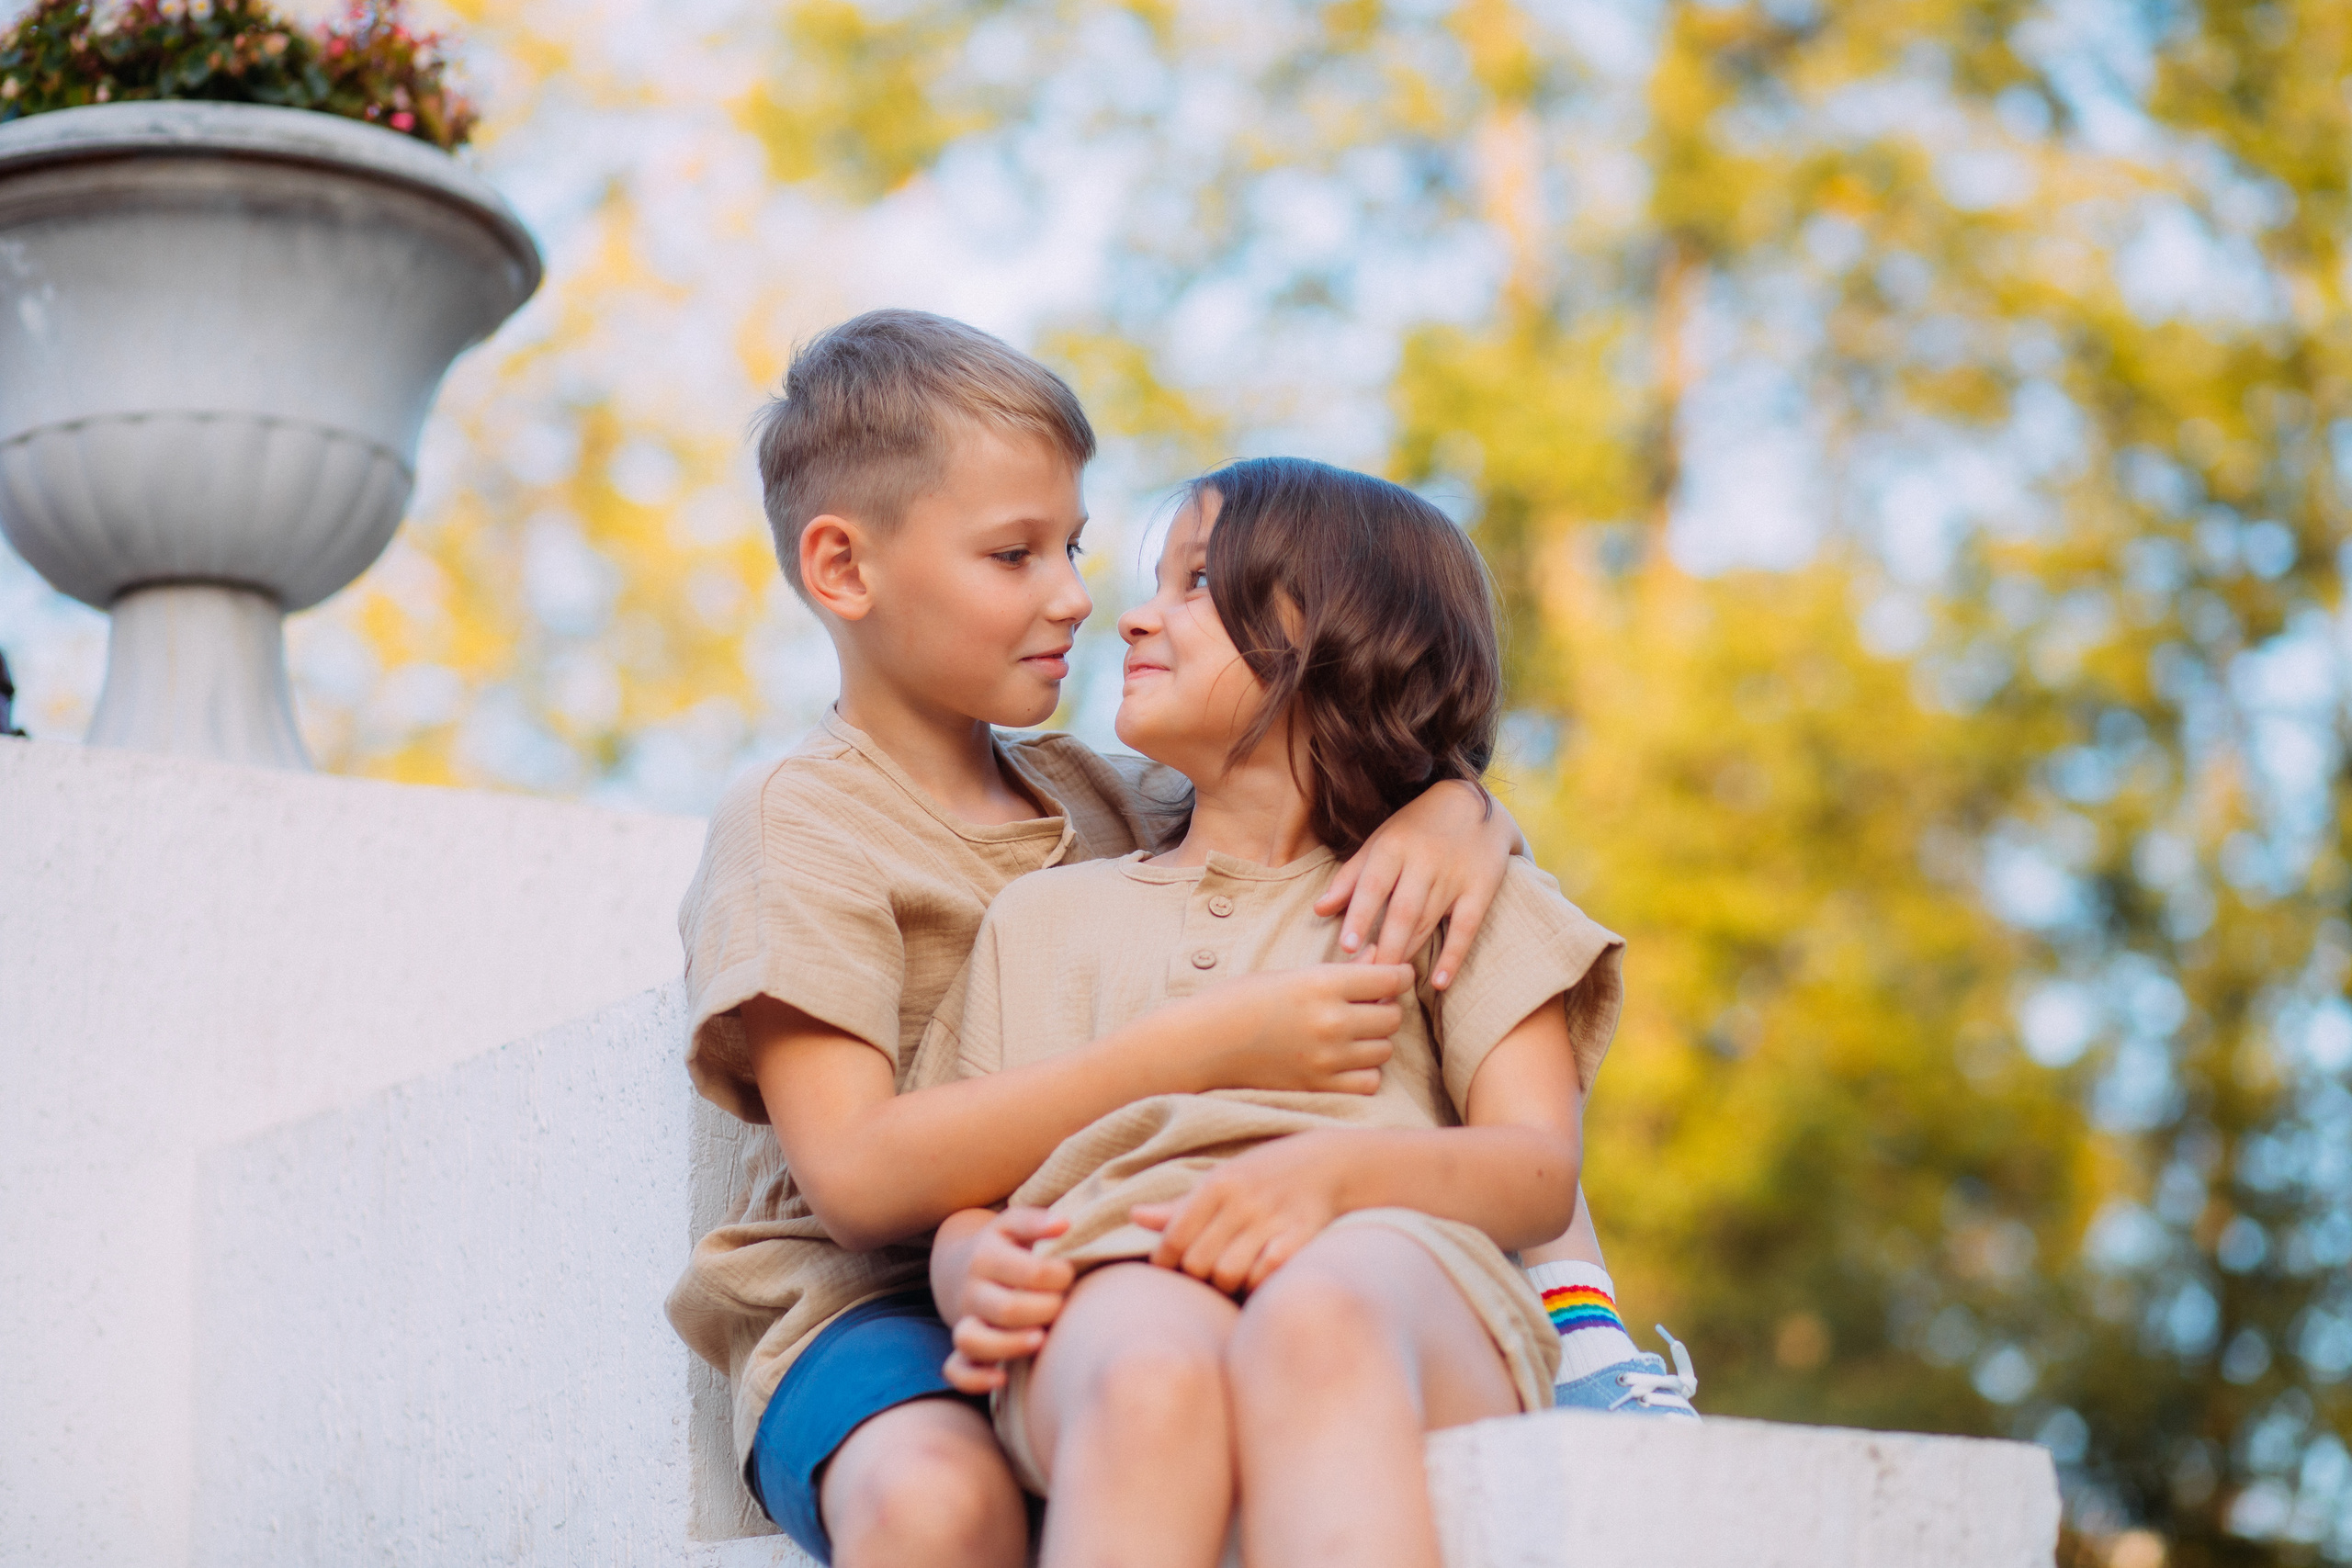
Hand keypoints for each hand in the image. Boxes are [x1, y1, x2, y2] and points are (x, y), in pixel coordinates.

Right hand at [942, 1208, 1074, 1394]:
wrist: (963, 1263)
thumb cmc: (1005, 1245)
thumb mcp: (1014, 1224)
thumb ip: (1037, 1221)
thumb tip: (1065, 1224)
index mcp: (986, 1255)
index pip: (1032, 1272)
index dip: (1061, 1276)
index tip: (1070, 1273)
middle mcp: (972, 1290)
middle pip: (1007, 1309)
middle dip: (1046, 1310)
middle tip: (1063, 1304)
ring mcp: (965, 1321)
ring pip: (974, 1340)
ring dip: (1010, 1345)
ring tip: (1041, 1339)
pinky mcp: (962, 1348)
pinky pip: (957, 1370)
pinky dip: (975, 1379)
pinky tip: (1002, 1379)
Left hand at [1131, 1132, 1362, 1295]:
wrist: (1329, 1163)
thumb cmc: (1263, 1175)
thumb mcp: (1221, 1180)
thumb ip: (1180, 1206)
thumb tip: (1135, 1216)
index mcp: (1217, 1184)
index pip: (1174, 1237)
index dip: (1165, 1261)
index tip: (1171, 1268)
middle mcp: (1242, 1199)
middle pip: (1198, 1262)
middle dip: (1197, 1276)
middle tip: (1205, 1275)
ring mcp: (1272, 1218)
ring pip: (1227, 1274)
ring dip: (1226, 1284)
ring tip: (1231, 1277)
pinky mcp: (1300, 1236)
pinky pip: (1264, 1275)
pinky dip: (1256, 1283)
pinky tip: (1258, 1276)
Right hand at [1176, 963, 1412, 1095]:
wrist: (1203, 1043)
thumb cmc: (1241, 999)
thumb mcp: (1290, 974)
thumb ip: (1340, 972)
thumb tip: (1380, 960)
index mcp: (1322, 983)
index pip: (1390, 978)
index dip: (1399, 974)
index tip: (1393, 975)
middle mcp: (1330, 1021)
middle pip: (1392, 1016)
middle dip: (1386, 1008)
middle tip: (1368, 1004)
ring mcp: (1326, 1057)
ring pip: (1384, 1049)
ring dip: (1374, 1040)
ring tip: (1352, 1032)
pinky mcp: (1319, 1086)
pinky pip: (1369, 1082)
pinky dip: (1364, 1071)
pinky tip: (1345, 1060)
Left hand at [1314, 779, 1520, 988]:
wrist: (1474, 803)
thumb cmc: (1415, 827)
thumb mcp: (1381, 841)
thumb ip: (1350, 877)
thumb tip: (1319, 910)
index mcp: (1393, 846)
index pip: (1373, 886)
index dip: (1360, 917)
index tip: (1348, 948)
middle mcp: (1424, 861)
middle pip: (1402, 911)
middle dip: (1385, 948)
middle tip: (1368, 981)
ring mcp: (1454, 875)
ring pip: (1428, 922)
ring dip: (1408, 955)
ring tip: (1389, 984)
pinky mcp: (1481, 888)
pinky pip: (1466, 927)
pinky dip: (1453, 956)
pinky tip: (1439, 983)